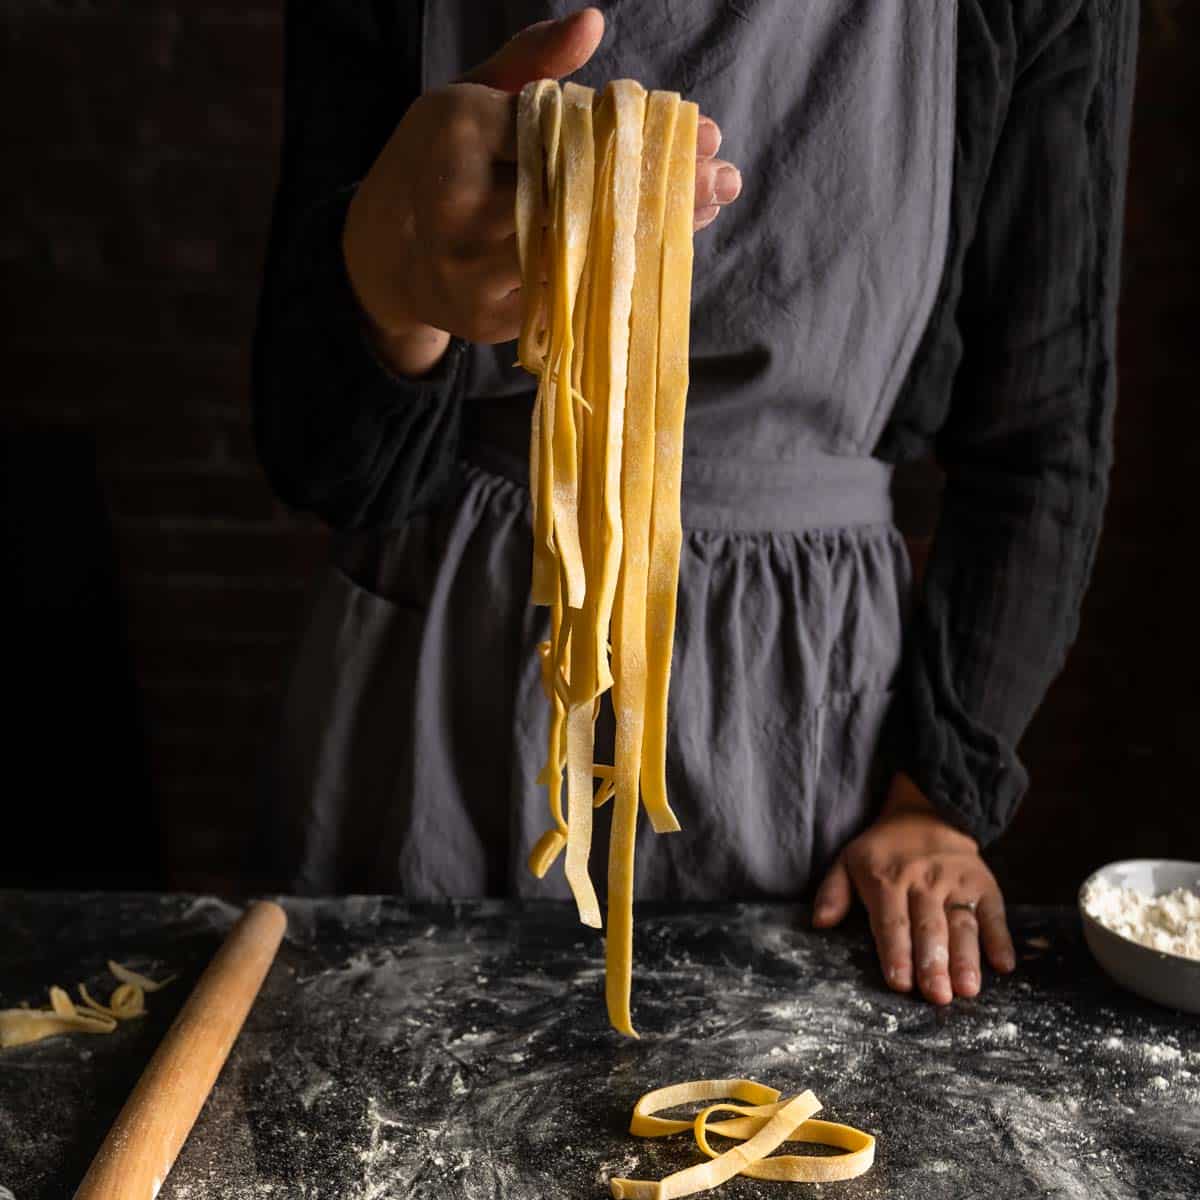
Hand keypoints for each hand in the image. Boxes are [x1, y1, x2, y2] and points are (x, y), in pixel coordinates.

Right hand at [342, 7, 740, 375]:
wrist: (388, 258)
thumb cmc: (440, 164)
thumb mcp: (474, 99)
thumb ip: (532, 64)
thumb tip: (595, 21)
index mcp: (453, 135)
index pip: (559, 132)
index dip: (632, 134)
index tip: (695, 131)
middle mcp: (460, 209)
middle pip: (582, 197)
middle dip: (659, 188)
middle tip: (723, 176)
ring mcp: (474, 274)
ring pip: (584, 253)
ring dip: (653, 231)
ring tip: (709, 207)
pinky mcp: (492, 322)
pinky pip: (571, 296)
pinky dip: (621, 272)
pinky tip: (661, 250)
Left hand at [811, 772, 1015, 1004]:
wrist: (928, 812)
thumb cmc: (884, 849)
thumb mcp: (849, 860)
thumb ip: (833, 892)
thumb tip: (819, 923)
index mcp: (887, 878)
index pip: (891, 921)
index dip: (895, 952)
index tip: (899, 983)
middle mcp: (924, 882)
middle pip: (928, 927)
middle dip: (933, 963)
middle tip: (937, 996)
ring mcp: (956, 883)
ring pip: (961, 923)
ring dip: (966, 957)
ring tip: (968, 989)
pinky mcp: (984, 884)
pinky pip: (993, 912)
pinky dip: (1000, 937)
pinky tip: (1003, 964)